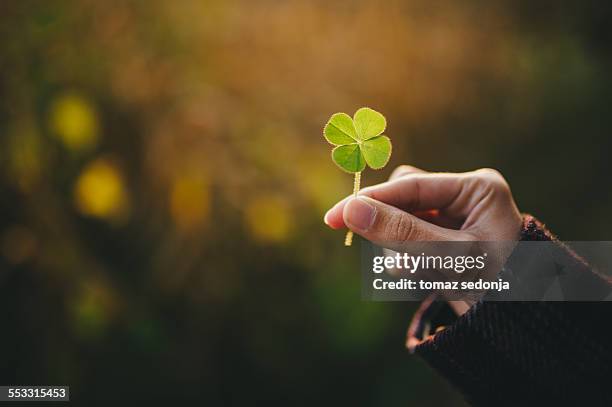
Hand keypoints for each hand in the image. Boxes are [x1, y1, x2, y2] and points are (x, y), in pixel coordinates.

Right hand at [324, 166, 522, 313]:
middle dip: (390, 227)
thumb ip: (401, 232)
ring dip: (399, 248)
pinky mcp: (441, 238)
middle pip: (403, 198)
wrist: (522, 328)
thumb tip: (350, 211)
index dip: (370, 200)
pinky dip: (405, 259)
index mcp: (477, 189)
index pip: (412, 185)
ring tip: (421, 274)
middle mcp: (464, 197)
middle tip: (394, 257)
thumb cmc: (499, 290)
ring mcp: (453, 218)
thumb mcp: (450, 259)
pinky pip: (407, 239)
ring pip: (401, 219)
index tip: (334, 217)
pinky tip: (422, 276)